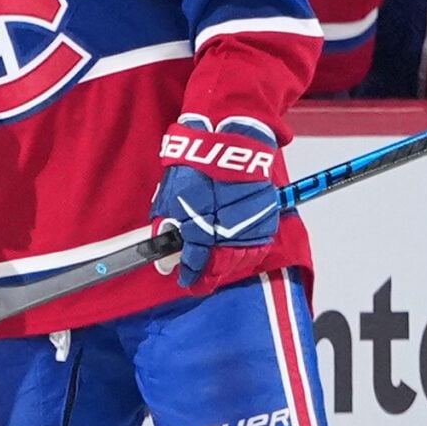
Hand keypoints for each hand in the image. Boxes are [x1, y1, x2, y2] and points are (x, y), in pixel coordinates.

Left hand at [151, 114, 285, 289]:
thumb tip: (161, 243)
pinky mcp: (266, 220)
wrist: (230, 144)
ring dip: (227, 268)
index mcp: (199, 231)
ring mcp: (249, 229)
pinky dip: (247, 255)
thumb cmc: (198, 166)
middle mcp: (226, 234)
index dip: (188, 275)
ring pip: (240, 261)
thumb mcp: (170, 196)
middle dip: (208, 277)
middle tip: (200, 281)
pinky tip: (238, 255)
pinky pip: (258, 248)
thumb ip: (166, 225)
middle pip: (219, 267)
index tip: (184, 280)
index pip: (194, 264)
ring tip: (218, 269)